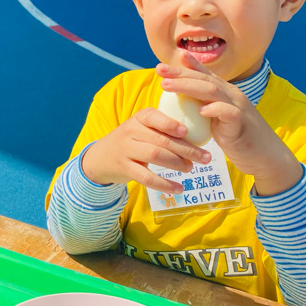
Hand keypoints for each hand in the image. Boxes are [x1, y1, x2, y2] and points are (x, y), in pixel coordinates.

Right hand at [81, 105, 213, 193]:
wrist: (100, 157)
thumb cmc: (131, 140)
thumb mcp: (141, 127)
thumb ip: (162, 128)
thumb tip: (198, 135)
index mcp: (139, 118)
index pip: (154, 117)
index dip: (170, 124)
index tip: (186, 131)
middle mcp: (130, 131)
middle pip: (161, 140)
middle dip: (186, 149)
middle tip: (205, 157)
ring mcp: (126, 150)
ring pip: (155, 156)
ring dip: (176, 163)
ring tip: (191, 168)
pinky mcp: (124, 168)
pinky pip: (146, 177)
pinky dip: (164, 184)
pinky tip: (178, 188)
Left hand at [157, 51, 301, 195]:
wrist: (265, 156)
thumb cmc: (238, 137)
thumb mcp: (217, 119)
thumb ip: (204, 107)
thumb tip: (182, 103)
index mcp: (225, 93)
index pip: (203, 75)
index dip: (185, 67)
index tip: (162, 65)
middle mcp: (232, 96)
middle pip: (204, 79)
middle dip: (180, 73)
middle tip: (159, 71)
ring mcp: (238, 108)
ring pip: (212, 91)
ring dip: (188, 87)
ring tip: (168, 86)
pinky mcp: (242, 124)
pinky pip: (229, 113)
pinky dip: (215, 109)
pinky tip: (201, 110)